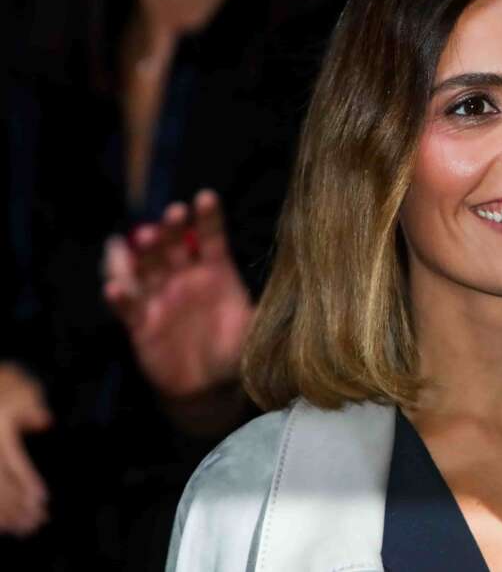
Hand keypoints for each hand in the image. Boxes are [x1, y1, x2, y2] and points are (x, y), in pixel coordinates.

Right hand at [0, 363, 51, 535]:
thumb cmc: (12, 396)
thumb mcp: (24, 395)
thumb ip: (33, 410)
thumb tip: (47, 421)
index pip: (11, 463)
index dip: (26, 481)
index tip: (41, 498)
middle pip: (0, 485)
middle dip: (18, 506)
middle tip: (40, 520)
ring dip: (8, 514)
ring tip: (29, 528)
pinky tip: (7, 529)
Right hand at [103, 190, 254, 398]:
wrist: (210, 388)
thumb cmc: (235, 350)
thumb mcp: (257, 326)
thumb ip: (270, 305)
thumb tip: (298, 285)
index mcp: (215, 272)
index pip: (211, 238)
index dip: (208, 219)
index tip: (206, 197)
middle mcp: (185, 278)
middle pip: (175, 246)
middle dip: (173, 229)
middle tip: (174, 213)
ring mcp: (161, 297)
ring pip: (147, 268)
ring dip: (143, 253)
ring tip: (145, 238)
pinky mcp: (141, 323)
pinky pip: (129, 307)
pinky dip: (121, 296)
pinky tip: (116, 287)